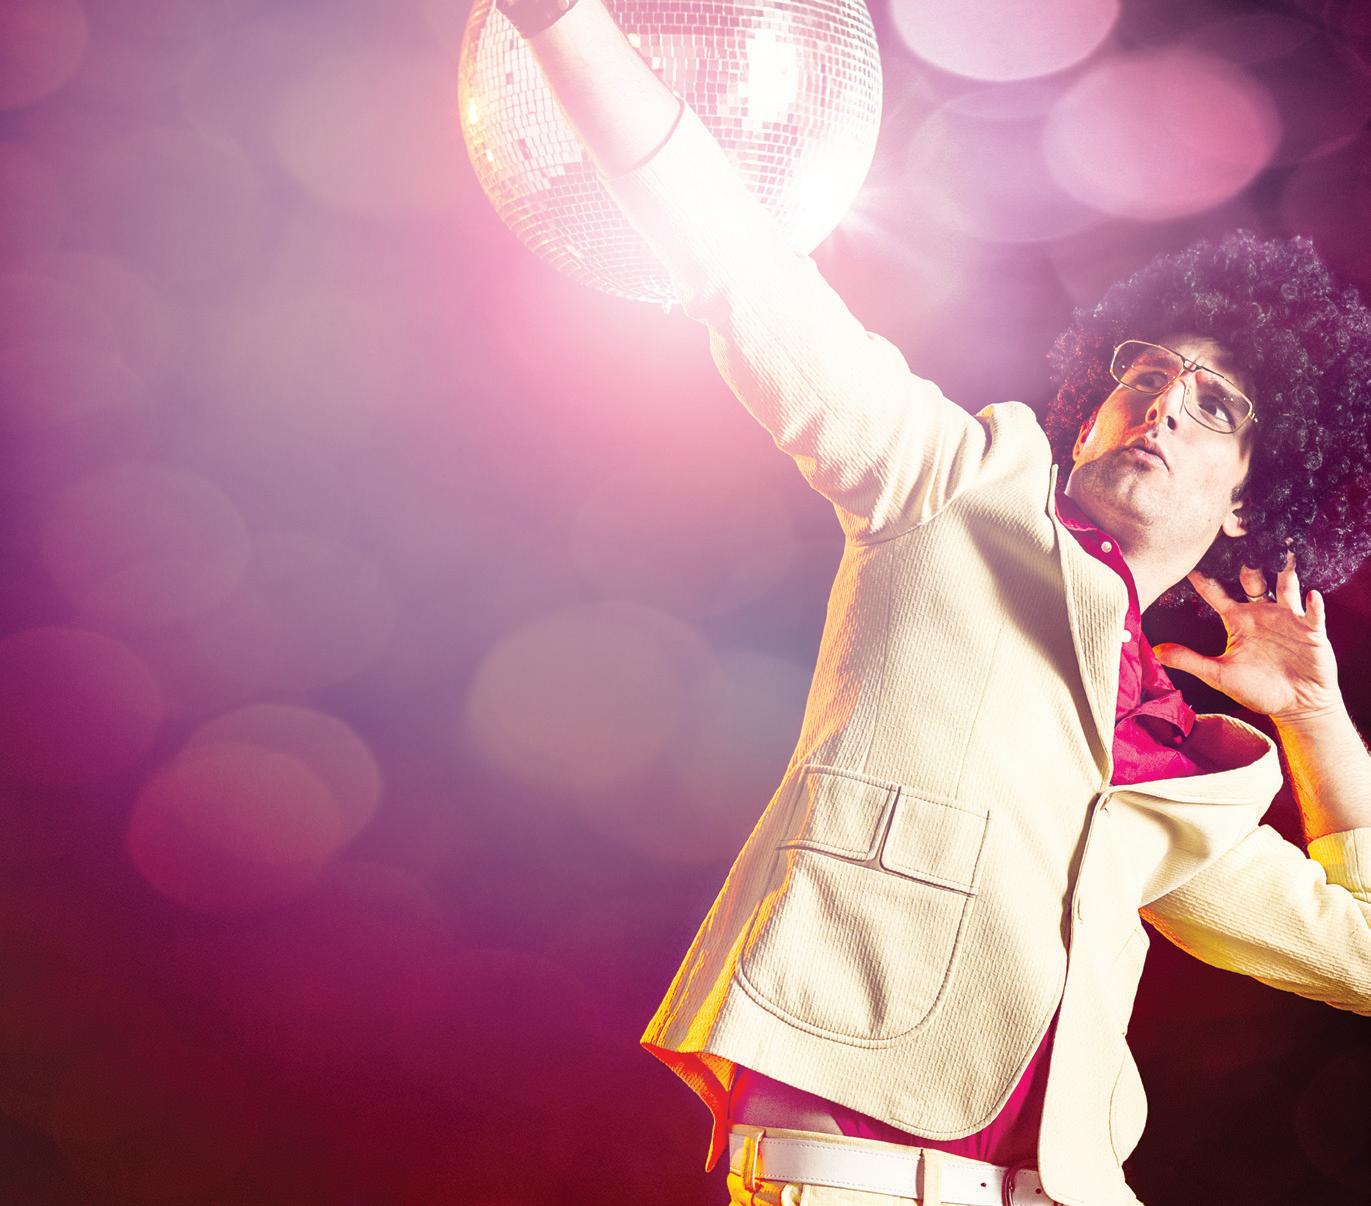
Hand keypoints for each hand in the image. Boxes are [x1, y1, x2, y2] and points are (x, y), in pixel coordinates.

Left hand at [1152, 555, 1341, 721]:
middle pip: (1251, 579)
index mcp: (1236, 620)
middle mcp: (1260, 612)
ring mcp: (1287, 618)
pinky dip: (1312, 604)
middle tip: (1240, 536)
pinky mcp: (1311, 630)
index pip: (1216, 592)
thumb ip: (1189, 660)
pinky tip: (1310, 596)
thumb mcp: (1218, 675)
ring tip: (1282, 555)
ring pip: (1286, 587)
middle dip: (1246, 562)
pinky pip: (1313, 613)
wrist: (1296, 705)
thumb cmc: (1257, 690)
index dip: (1204, 575)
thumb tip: (1155, 651)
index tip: (1193, 552)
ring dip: (1285, 572)